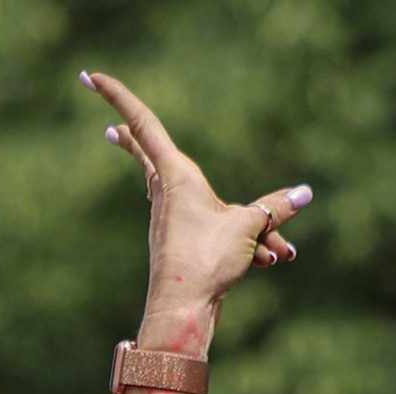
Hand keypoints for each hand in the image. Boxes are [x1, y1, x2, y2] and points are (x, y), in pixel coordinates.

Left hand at [84, 73, 310, 337]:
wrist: (184, 314)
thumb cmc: (206, 263)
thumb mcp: (248, 228)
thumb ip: (275, 208)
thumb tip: (304, 193)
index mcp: (176, 176)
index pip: (144, 125)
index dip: (120, 97)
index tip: (91, 77)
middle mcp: (168, 194)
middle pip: (150, 156)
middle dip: (135, 139)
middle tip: (112, 129)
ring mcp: (171, 220)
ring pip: (202, 202)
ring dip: (244, 220)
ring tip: (277, 247)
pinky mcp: (180, 244)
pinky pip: (213, 231)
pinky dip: (244, 241)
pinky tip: (272, 259)